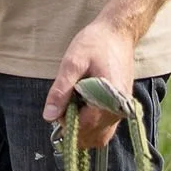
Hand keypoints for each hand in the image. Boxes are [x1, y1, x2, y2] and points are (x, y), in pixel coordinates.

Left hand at [43, 13, 137, 148]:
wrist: (118, 34)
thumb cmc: (95, 44)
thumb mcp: (72, 63)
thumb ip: (61, 90)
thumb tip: (49, 116)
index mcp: (110, 100)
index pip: (85, 126)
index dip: (66, 121)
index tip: (58, 107)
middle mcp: (119, 111)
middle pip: (92, 135)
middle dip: (73, 126)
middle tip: (64, 103)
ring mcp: (121, 112)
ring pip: (99, 136)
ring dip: (82, 129)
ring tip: (72, 105)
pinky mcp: (120, 109)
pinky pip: (105, 129)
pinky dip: (91, 125)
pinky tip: (81, 107)